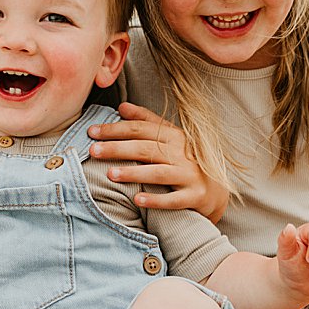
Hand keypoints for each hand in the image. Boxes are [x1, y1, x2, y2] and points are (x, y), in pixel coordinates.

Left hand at [88, 102, 228, 222]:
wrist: (217, 190)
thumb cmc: (185, 161)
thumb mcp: (170, 138)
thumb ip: (147, 122)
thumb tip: (121, 107)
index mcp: (173, 136)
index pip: (140, 128)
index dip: (115, 129)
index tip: (92, 132)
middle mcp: (182, 153)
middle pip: (145, 148)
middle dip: (117, 148)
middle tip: (93, 151)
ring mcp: (190, 175)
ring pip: (158, 172)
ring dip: (133, 173)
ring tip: (110, 174)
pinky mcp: (195, 196)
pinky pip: (174, 199)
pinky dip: (156, 200)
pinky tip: (137, 200)